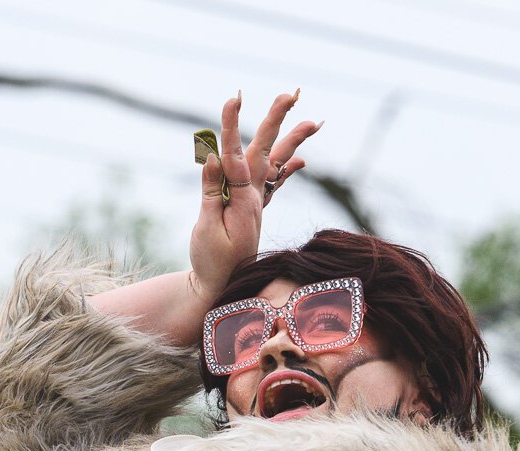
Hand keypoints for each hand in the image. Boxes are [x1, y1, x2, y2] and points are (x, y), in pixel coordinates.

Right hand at [189, 90, 320, 303]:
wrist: (221, 290)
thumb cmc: (211, 263)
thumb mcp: (206, 228)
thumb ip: (212, 192)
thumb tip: (214, 157)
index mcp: (244, 200)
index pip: (237, 154)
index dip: (234, 125)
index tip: (233, 99)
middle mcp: (255, 198)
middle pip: (266, 150)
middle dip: (277, 120)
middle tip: (292, 92)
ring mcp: (256, 204)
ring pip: (274, 163)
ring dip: (292, 140)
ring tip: (313, 120)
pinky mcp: (252, 212)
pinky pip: (273, 185)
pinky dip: (286, 170)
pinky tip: (301, 160)